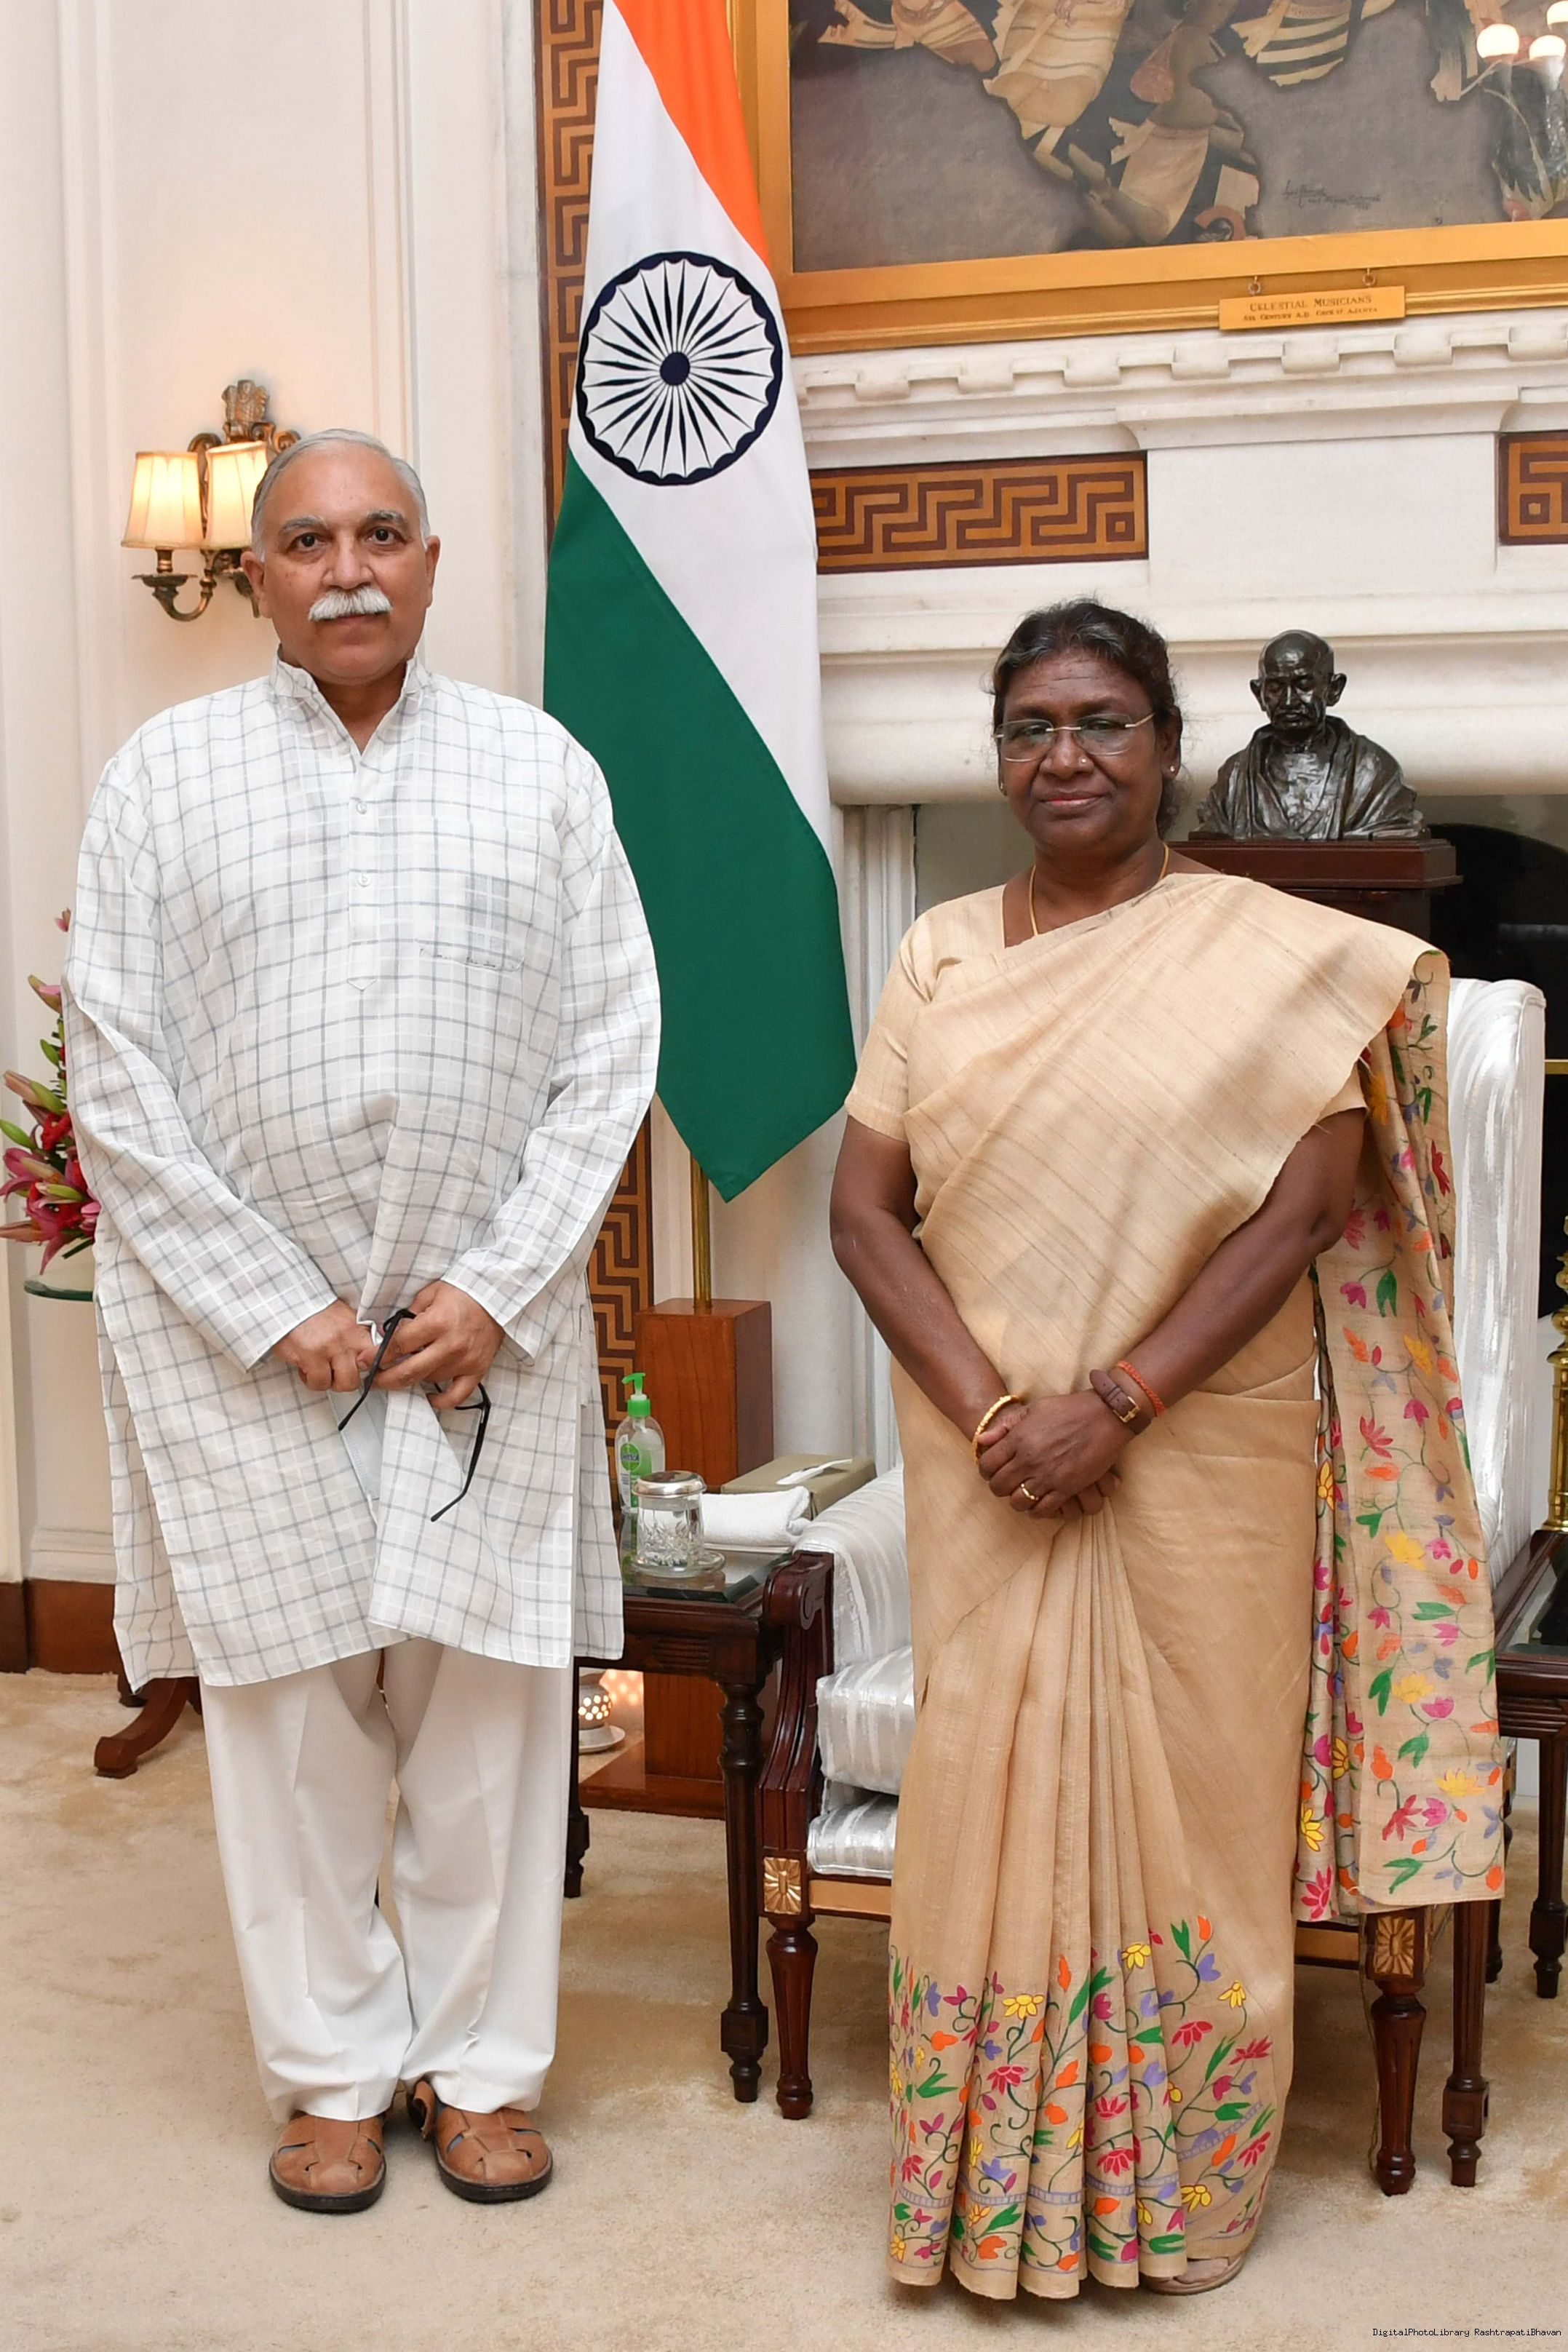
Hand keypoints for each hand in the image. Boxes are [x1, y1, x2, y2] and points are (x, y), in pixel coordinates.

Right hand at [275, 1302, 377, 1393]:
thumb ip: (359, 1336)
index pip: (381, 1353)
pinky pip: (319, 1382)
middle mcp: (349, 1337)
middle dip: (347, 1379)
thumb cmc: (314, 1312)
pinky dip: (311, 1380)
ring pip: (343, 1383)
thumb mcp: (344, 1319)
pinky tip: (306, 1368)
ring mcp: (332, 1347)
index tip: (364, 1371)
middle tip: (334, 1371)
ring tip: (319, 1369)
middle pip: (362, 1376)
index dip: (374, 1367)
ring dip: (329, 1381)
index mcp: (359, 1328)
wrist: (288, 1301)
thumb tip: (372, 1355)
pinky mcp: (312, 1355)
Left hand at [372, 1280, 503, 1409]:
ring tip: (403, 1373)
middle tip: (372, 1380)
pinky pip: (456, 1396)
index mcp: (436, 1323)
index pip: (399, 1344)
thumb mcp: (430, 1294)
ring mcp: (464, 1360)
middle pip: (409, 1371)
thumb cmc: (462, 1293)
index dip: (377, 1355)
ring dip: (413, 1378)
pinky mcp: (477, 1370)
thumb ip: (409, 1314)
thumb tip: (388, 1334)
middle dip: (385, 1378)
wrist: (497, 1297)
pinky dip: (441, 1401)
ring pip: (429, 1380)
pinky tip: (429, 1397)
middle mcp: (450, 1345)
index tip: (365, 1360)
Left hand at [976, 1392, 1128, 1518]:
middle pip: (999, 1486)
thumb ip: (1006, 1426)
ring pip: (1018, 1502)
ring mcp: (1048, 1475)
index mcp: (1018, 1438)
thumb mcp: (1033, 1409)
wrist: (1105, 1415)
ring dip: (1017, 1500)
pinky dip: (1037, 1510)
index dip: (985, 1471)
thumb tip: (982, 1441)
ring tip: (1023, 1494)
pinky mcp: (1067, 1487)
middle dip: (999, 1487)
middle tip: (1007, 1484)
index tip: (992, 1471)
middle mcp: (1029, 1459)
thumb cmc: (1068, 1409)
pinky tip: (1040, 1502)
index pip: (987, 1464)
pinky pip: (1043, 1509)